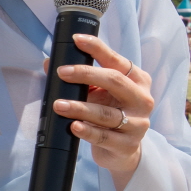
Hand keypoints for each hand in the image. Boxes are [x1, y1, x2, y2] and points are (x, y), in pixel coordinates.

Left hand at [51, 35, 155, 182]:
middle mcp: (142, 99)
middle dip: (86, 74)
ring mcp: (138, 123)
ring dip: (80, 107)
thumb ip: (80, 79)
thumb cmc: (109, 114)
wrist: (122, 151)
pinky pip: (104, 137)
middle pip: (115, 81)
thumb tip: (49, 63)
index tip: (76, 39)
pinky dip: (87, 131)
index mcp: (137, 80)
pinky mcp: (128, 145)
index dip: (97, 48)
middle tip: (62, 72)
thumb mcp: (98, 94)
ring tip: (59, 105)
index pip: (117, 60)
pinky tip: (74, 126)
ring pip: (106, 113)